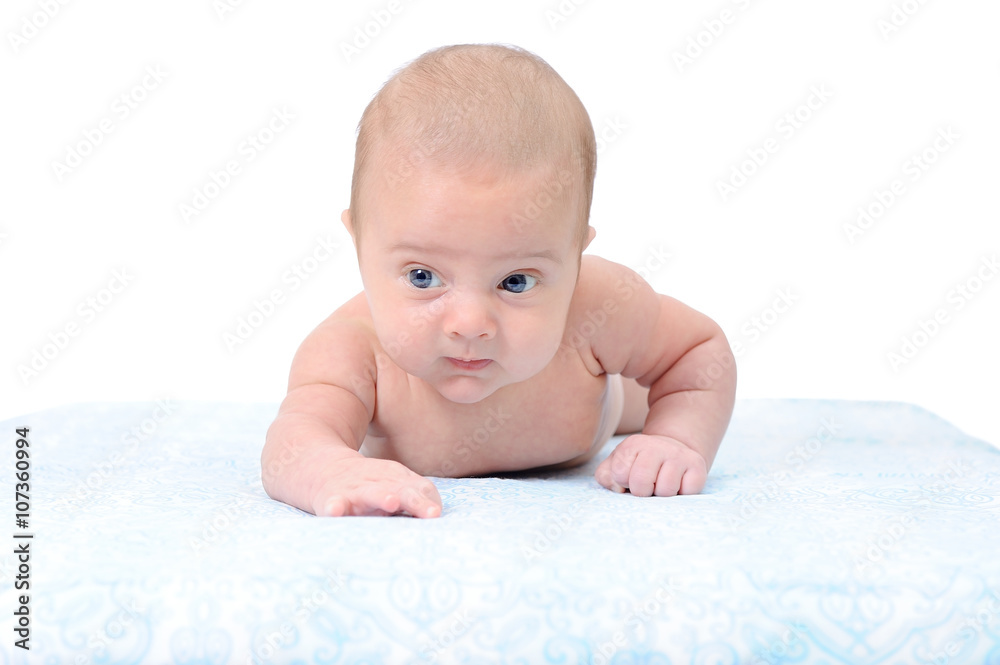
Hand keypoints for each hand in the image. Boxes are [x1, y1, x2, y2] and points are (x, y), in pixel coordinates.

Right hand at [311, 456, 442, 517]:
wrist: (322, 467)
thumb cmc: (367, 485)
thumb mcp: (393, 484)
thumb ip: (416, 496)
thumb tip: (436, 513)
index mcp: (397, 481)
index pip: (420, 489)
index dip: (428, 501)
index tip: (435, 514)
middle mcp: (379, 484)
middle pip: (401, 491)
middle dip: (416, 501)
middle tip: (432, 513)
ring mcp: (355, 491)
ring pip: (370, 494)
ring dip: (381, 497)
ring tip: (392, 502)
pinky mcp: (331, 498)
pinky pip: (333, 503)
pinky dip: (334, 507)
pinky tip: (335, 511)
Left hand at [594, 433, 706, 496]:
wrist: (671, 451)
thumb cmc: (639, 465)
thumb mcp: (616, 466)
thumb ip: (606, 476)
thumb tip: (619, 488)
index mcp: (632, 445)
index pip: (620, 474)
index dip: (622, 483)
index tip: (629, 477)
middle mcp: (656, 445)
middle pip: (641, 484)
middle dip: (642, 492)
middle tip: (647, 485)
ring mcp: (678, 454)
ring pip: (665, 491)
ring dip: (662, 494)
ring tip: (662, 483)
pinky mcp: (697, 465)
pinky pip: (687, 492)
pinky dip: (681, 493)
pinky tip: (678, 483)